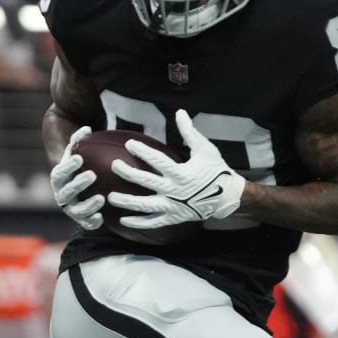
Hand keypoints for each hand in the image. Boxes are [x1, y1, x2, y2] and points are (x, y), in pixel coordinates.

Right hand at [50, 126, 103, 230]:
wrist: (80, 186)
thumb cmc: (80, 165)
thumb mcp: (77, 152)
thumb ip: (79, 140)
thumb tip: (86, 128)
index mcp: (59, 179)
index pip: (59, 173)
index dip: (68, 166)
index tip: (79, 158)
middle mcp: (62, 195)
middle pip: (66, 192)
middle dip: (78, 184)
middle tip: (92, 175)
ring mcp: (71, 208)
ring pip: (76, 210)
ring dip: (87, 206)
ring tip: (101, 198)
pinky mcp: (81, 219)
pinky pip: (85, 224)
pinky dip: (92, 222)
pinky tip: (101, 218)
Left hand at [107, 110, 244, 229]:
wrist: (226, 197)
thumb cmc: (215, 171)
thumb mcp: (205, 149)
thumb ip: (190, 132)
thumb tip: (179, 113)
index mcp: (180, 172)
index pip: (157, 160)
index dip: (142, 151)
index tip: (129, 144)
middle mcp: (173, 190)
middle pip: (145, 181)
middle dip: (128, 173)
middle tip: (114, 166)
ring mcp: (172, 206)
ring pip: (144, 205)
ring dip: (127, 201)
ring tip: (110, 197)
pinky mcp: (172, 217)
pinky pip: (152, 223)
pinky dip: (138, 223)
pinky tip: (123, 220)